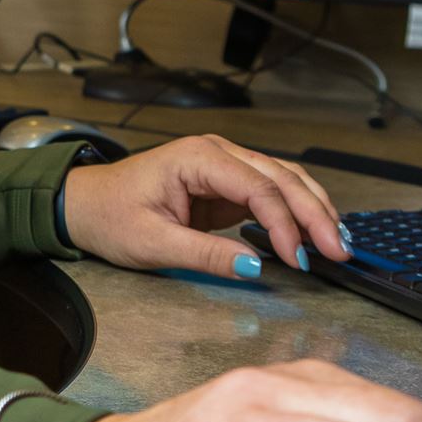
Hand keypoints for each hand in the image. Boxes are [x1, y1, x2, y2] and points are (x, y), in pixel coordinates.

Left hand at [60, 134, 345, 280]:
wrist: (83, 204)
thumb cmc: (109, 215)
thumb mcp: (152, 243)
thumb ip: (205, 254)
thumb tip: (254, 268)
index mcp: (197, 158)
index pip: (258, 187)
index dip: (285, 223)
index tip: (299, 258)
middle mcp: (216, 153)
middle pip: (281, 178)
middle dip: (314, 214)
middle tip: (338, 251)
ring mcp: (223, 165)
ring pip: (284, 180)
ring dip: (313, 210)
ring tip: (336, 243)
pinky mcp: (225, 184)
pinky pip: (271, 193)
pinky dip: (295, 212)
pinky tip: (313, 233)